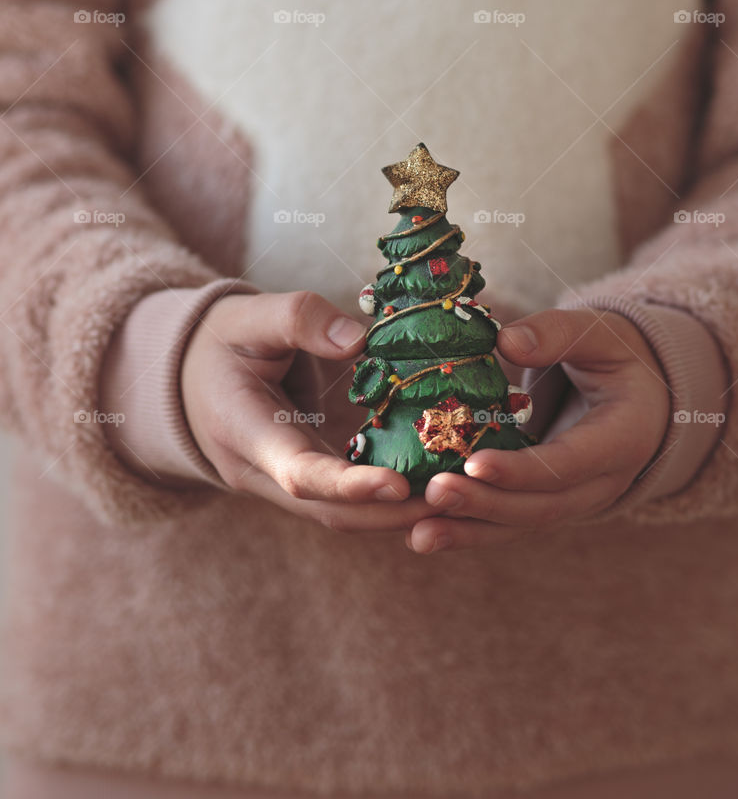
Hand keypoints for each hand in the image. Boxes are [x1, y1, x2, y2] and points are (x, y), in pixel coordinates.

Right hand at [181, 290, 431, 531]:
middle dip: (391, 512)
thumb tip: (359, 339)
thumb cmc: (220, 340)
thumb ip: (300, 319)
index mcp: (242, 431)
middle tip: (455, 496)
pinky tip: (434, 482)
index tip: (399, 486)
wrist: (186, 377)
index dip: (349, 485)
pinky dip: (387, 499)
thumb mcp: (249, 316)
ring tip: (457, 494)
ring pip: (341, 515)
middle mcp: (259, 472)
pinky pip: (344, 501)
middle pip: (330, 511)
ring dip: (396, 513)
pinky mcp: (300, 482)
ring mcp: (279, 484)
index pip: (298, 473)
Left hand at [406, 307, 670, 553]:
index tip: (475, 463)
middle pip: (541, 506)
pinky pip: (508, 522)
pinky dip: (467, 531)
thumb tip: (506, 341)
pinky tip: (422, 536)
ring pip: (520, 523)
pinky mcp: (546, 502)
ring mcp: (574, 500)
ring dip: (468, 530)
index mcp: (623, 438)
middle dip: (485, 504)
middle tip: (434, 493)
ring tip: (418, 534)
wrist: (642, 395)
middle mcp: (602, 482)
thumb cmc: (619, 356)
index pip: (569, 464)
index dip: (522, 469)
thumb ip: (557, 334)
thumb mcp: (599, 334)